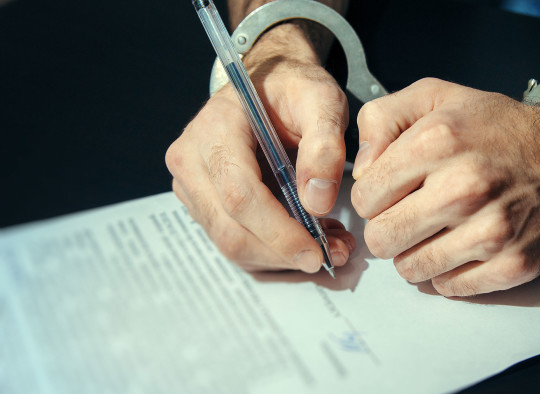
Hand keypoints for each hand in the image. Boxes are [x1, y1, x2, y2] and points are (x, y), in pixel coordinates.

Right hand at [166, 24, 354, 272]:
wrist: (268, 81)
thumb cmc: (294, 89)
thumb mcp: (321, 101)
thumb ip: (324, 146)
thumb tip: (317, 202)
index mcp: (215, 129)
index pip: (239, 195)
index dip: (278, 231)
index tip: (317, 251)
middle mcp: (191, 159)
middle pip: (229, 229)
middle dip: (282, 252)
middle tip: (334, 254)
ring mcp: (190, 184)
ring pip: (230, 243)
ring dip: (280, 256)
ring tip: (328, 245)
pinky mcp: (201, 202)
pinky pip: (234, 239)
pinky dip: (272, 250)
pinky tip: (306, 237)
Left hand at [351, 78, 539, 294]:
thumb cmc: (497, 128)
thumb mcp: (435, 97)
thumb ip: (381, 119)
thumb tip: (361, 168)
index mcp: (438, 141)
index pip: (364, 199)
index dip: (372, 197)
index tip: (392, 191)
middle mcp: (464, 187)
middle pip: (382, 239)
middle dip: (388, 229)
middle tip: (409, 215)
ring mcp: (492, 230)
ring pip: (411, 269)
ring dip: (416, 253)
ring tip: (436, 230)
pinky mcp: (513, 263)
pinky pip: (449, 287)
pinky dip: (448, 272)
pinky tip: (461, 246)